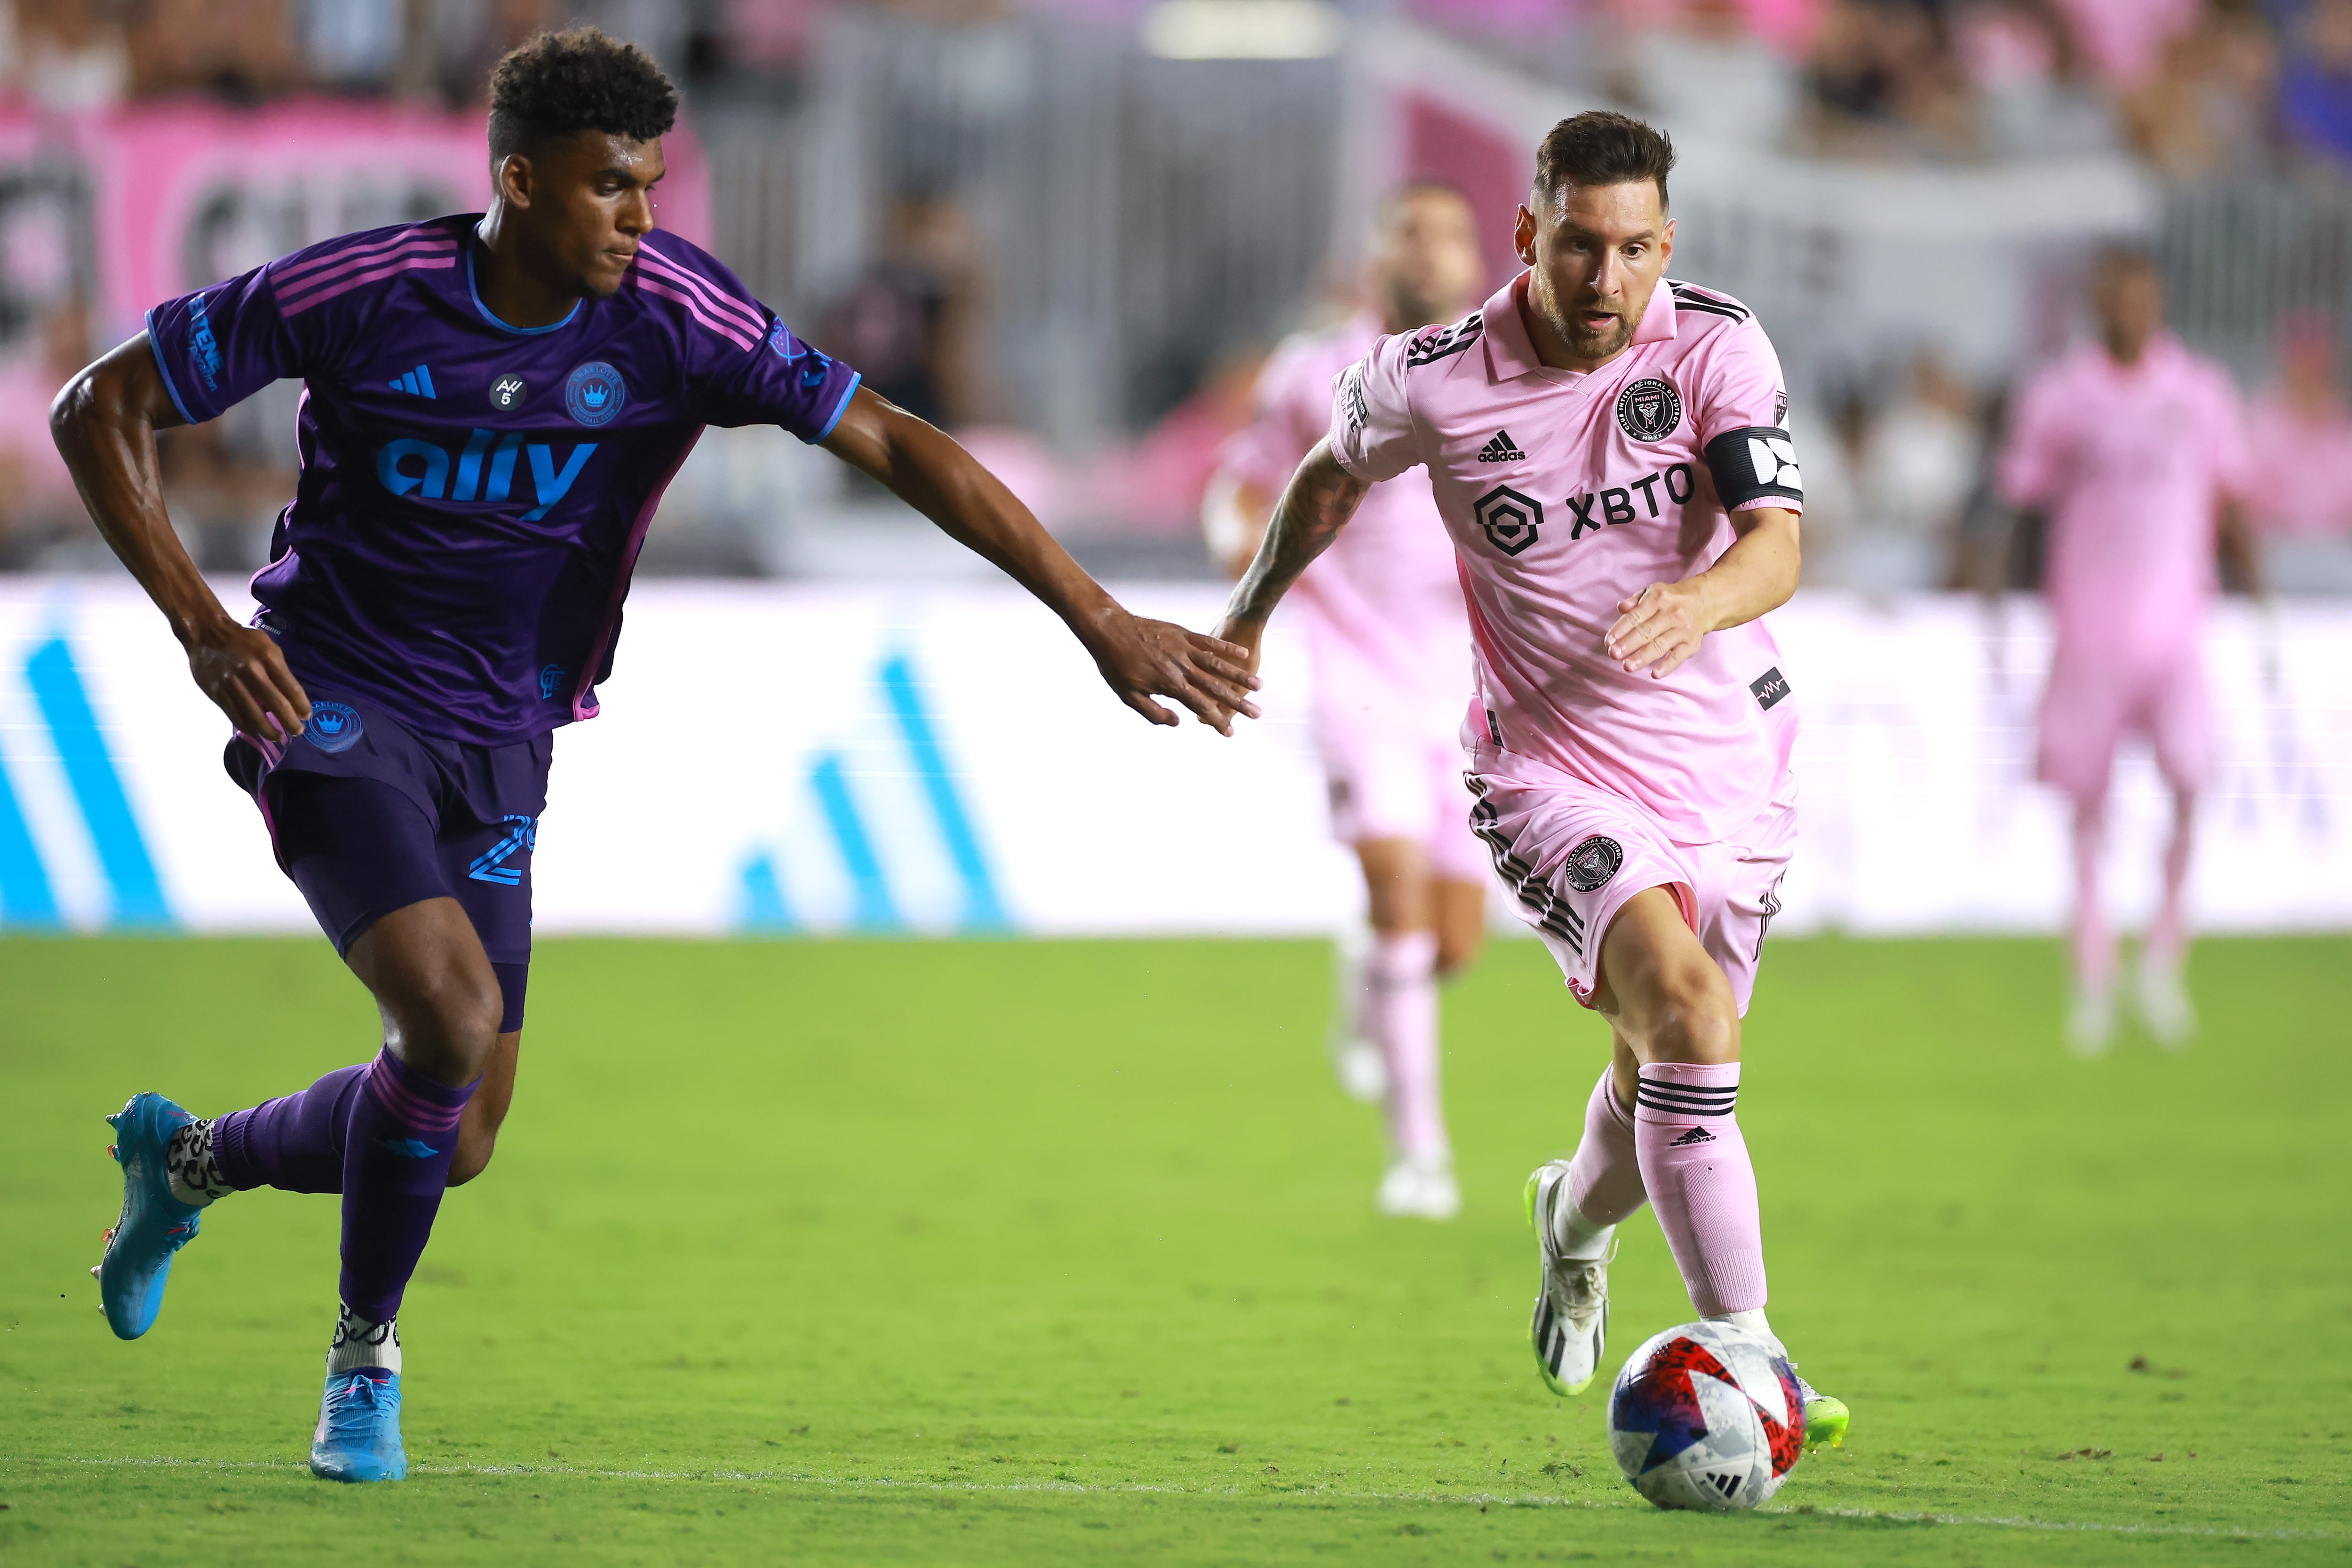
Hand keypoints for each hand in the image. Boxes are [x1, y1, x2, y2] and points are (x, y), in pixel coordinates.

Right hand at [185, 616, 310, 739]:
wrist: (206, 633)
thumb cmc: (243, 639)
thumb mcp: (268, 646)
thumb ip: (279, 669)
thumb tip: (292, 696)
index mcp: (267, 658)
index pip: (291, 688)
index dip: (301, 705)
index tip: (306, 716)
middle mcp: (251, 671)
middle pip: (276, 704)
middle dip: (290, 722)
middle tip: (298, 732)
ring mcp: (232, 683)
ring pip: (254, 715)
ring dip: (269, 731)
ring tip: (277, 737)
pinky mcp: (216, 692)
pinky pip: (235, 715)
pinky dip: (247, 727)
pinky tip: (256, 732)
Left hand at [1081, 608, 1260, 734]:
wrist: (1109, 629)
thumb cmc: (1116, 666)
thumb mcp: (1129, 696)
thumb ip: (1154, 712)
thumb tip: (1178, 722)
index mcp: (1170, 685)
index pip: (1200, 706)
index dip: (1218, 720)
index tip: (1231, 733)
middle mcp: (1182, 667)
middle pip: (1216, 688)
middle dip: (1238, 703)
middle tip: (1257, 714)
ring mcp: (1184, 648)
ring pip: (1218, 664)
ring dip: (1239, 676)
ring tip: (1259, 686)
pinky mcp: (1183, 633)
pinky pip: (1209, 642)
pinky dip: (1227, 648)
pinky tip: (1243, 654)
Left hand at [1606, 580, 1710, 677]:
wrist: (1704, 602)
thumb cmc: (1671, 600)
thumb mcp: (1652, 592)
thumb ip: (1634, 600)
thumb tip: (1621, 607)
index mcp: (1659, 598)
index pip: (1636, 615)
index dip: (1621, 629)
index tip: (1609, 641)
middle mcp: (1672, 613)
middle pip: (1647, 631)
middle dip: (1628, 644)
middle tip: (1613, 654)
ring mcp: (1683, 629)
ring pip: (1660, 645)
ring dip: (1643, 657)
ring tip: (1627, 666)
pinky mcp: (1692, 644)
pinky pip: (1678, 657)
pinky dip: (1667, 666)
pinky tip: (1654, 674)